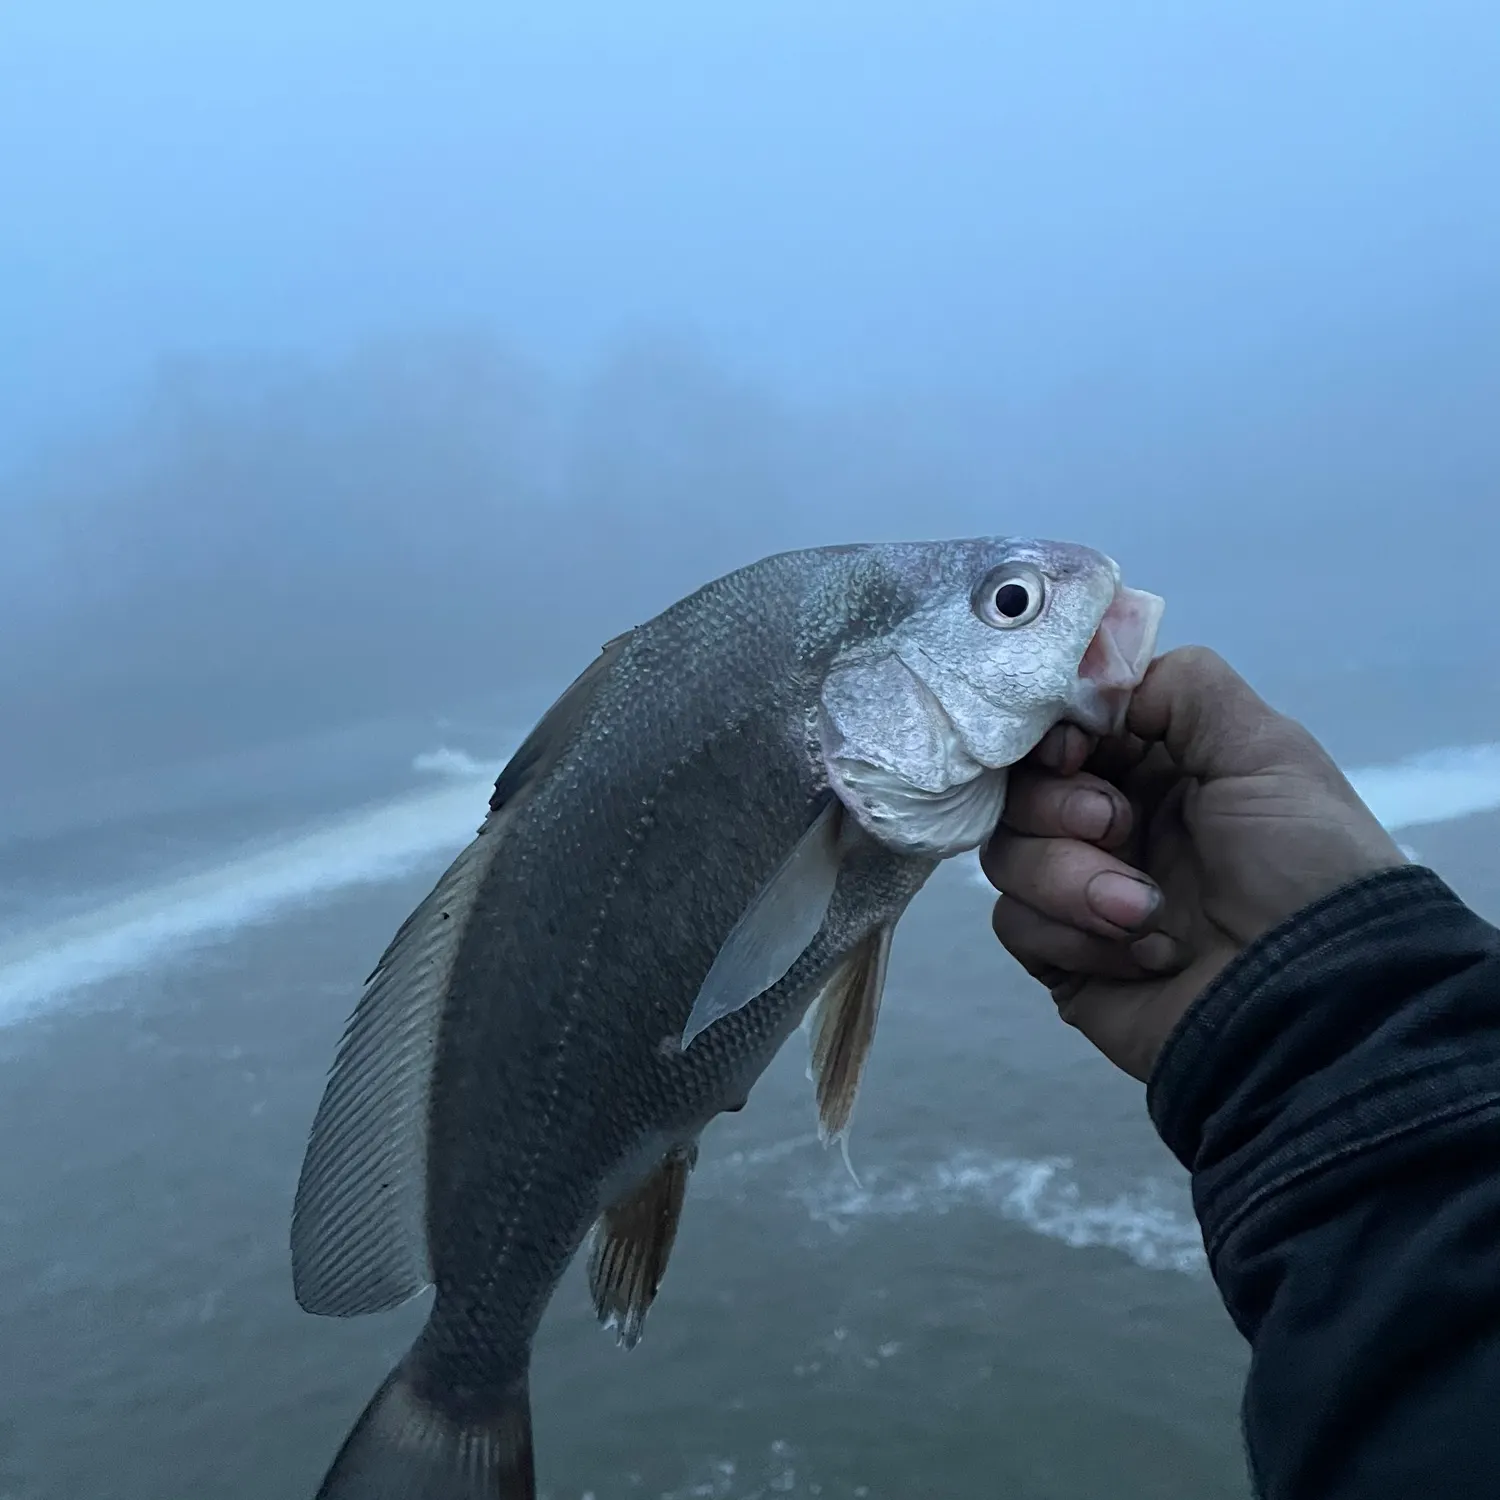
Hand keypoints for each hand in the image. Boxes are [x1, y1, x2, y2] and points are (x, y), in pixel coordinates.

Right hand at [983, 647, 1406, 1081]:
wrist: (1313, 1002)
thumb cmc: (1301, 865)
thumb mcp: (1267, 749)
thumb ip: (1182, 687)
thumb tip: (1094, 684)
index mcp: (1158, 766)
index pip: (1063, 727)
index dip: (1052, 731)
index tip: (1073, 748)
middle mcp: (1113, 821)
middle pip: (1018, 786)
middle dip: (1059, 805)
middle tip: (1116, 826)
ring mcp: (1080, 891)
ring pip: (1006, 853)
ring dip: (1071, 879)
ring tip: (1146, 912)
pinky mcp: (1062, 956)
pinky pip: (1016, 922)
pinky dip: (1074, 935)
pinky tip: (1142, 955)